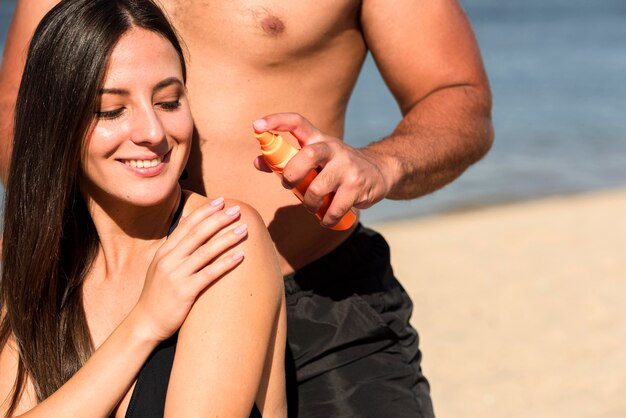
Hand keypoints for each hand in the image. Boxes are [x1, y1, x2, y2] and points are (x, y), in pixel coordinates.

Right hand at [131, 199, 246, 342]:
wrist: (145, 323)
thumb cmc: (158, 296)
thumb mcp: (162, 269)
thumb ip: (176, 253)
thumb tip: (196, 239)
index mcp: (164, 252)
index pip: (186, 225)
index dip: (204, 212)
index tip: (221, 201)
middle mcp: (169, 260)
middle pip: (198, 233)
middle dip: (219, 219)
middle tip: (237, 210)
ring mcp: (176, 275)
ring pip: (206, 251)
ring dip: (227, 238)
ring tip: (244, 230)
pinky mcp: (184, 291)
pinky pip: (209, 274)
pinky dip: (226, 263)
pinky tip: (240, 256)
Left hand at [253, 113, 392, 226]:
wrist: (380, 171)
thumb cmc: (337, 167)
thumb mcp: (315, 158)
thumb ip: (286, 160)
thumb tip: (257, 162)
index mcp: (319, 139)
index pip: (297, 122)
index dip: (276, 121)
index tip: (257, 125)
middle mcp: (333, 148)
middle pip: (308, 155)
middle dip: (291, 174)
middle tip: (288, 186)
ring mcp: (347, 167)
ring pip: (318, 188)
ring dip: (309, 203)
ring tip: (312, 206)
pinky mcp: (357, 187)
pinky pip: (334, 209)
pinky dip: (326, 218)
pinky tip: (327, 218)